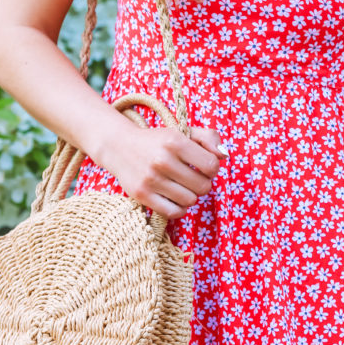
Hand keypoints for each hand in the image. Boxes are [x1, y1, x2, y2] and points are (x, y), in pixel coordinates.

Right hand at [100, 121, 227, 220]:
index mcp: (175, 141)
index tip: (203, 166)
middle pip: (203, 186)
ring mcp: (151, 179)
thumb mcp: (183, 132)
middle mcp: (163, 160)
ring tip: (183, 187)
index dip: (212, 168)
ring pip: (190, 201)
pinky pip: (174, 212)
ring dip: (191, 196)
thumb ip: (209, 138)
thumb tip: (224, 156)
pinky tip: (175, 199)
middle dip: (203, 183)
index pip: (212, 165)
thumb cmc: (158, 141)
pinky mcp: (142, 195)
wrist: (119, 147)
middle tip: (193, 178)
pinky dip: (179, 208)